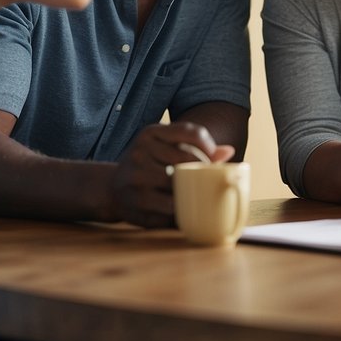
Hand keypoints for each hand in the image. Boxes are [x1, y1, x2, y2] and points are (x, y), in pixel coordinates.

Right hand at [111, 122, 234, 226]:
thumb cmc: (149, 165)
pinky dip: (184, 208)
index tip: (214, 157)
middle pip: (186, 160)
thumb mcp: (165, 148)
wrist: (112, 189)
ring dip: (194, 191)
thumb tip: (228, 152)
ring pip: (179, 185)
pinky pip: (171, 208)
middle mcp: (140, 152)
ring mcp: (136, 178)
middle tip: (209, 179)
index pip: (188, 132)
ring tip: (200, 192)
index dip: (208, 144)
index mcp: (150, 133)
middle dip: (203, 171)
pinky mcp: (137, 203)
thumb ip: (195, 146)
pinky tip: (188, 207)